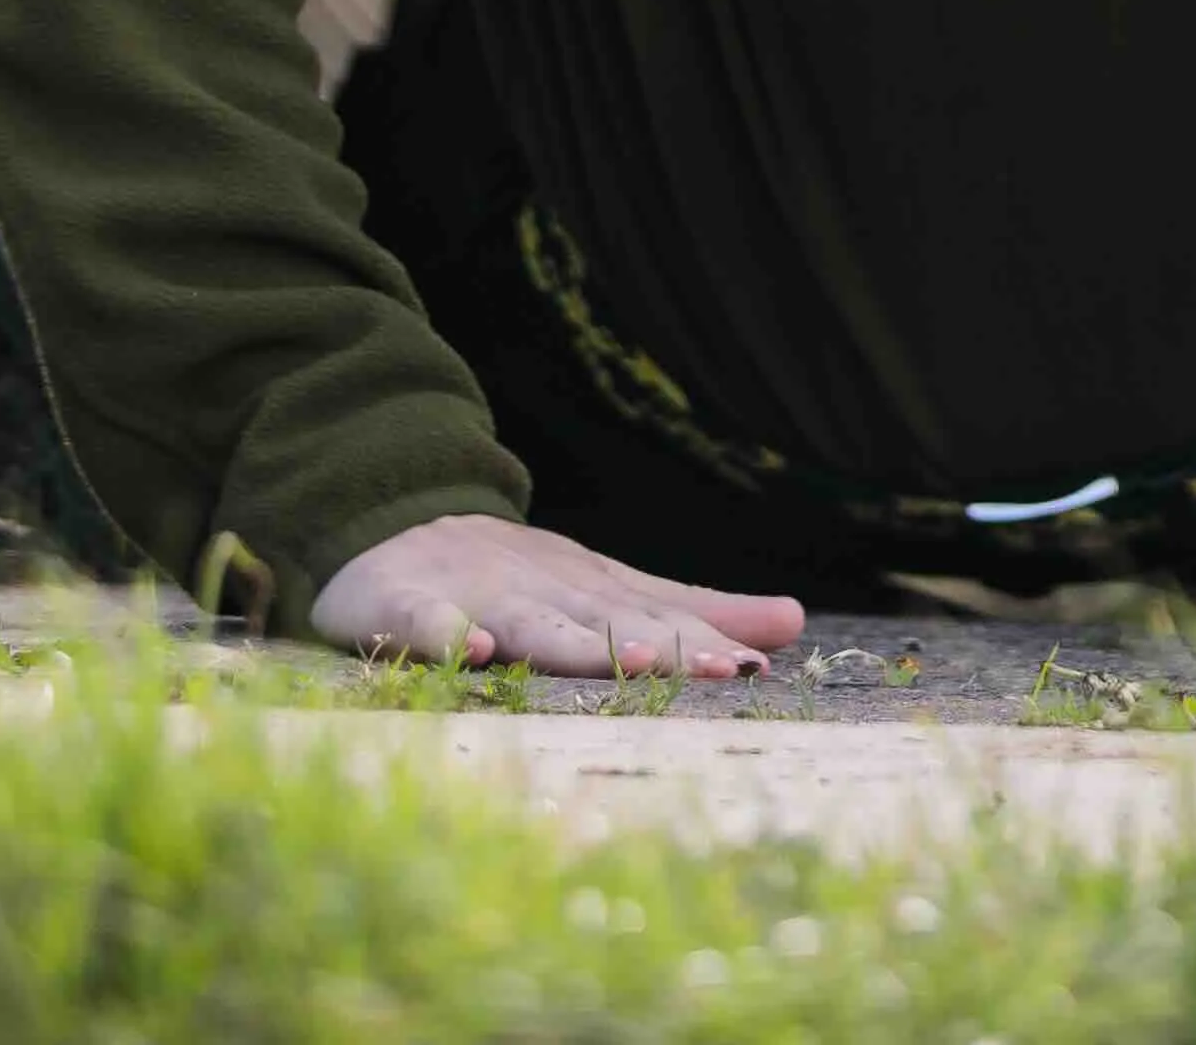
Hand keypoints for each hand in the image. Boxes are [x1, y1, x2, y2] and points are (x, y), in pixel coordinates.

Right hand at [301, 515, 803, 679]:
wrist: (399, 524)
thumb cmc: (521, 577)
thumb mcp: (613, 590)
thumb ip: (699, 611)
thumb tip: (796, 621)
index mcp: (595, 592)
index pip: (659, 621)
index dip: (705, 645)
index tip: (756, 672)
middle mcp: (546, 593)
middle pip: (610, 624)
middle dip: (669, 647)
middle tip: (727, 672)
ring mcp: (477, 597)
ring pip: (532, 625)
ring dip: (579, 643)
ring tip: (636, 660)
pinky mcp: (406, 605)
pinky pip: (423, 623)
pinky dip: (444, 634)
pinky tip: (469, 650)